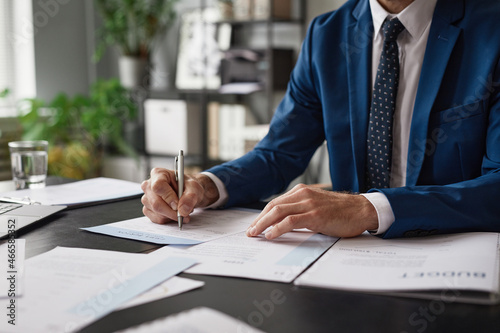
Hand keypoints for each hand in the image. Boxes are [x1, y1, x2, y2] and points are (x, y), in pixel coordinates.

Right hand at [141, 168, 218, 223]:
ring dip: (172, 215)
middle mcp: (149, 185)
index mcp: (158, 174)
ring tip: (182, 209)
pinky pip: (157, 219)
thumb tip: (182, 210)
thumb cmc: (188, 186)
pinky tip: (175, 213)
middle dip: (172, 212)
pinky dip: (168, 219)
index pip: (158, 186)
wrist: (188, 193)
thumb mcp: (194, 188)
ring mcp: (147, 198)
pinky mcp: (148, 209)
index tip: (178, 205)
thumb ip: (190, 197)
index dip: (168, 197)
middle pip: (156, 203)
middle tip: (185, 214)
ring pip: (157, 213)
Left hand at [245, 184, 377, 238]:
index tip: (255, 225)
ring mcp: (309, 204)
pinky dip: (277, 228)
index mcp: (302, 191)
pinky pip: (290, 221)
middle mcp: (303, 195)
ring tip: (256, 234)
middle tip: (250, 231)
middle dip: (259, 220)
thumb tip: (282, 224)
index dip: (262, 215)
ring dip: (263, 224)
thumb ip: (300, 210)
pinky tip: (271, 234)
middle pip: (273, 207)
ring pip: (278, 212)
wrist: (362, 209)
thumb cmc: (341, 210)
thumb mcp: (316, 206)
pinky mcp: (315, 215)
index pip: (275, 203)